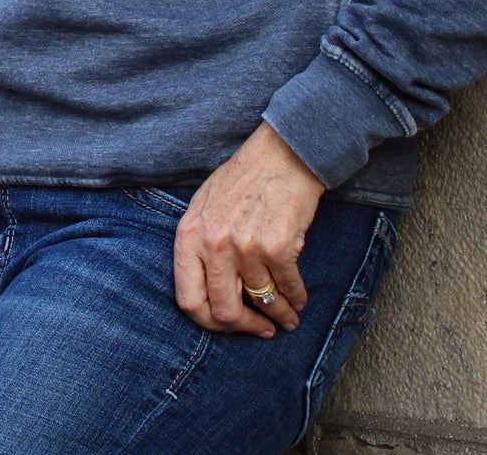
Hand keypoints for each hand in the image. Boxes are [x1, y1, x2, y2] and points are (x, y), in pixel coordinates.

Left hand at [173, 122, 325, 337]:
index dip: (210, 323)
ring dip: (278, 316)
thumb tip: (208, 294)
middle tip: (261, 328)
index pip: (188, 299)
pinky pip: (287, 288)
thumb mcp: (203, 208)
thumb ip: (200, 248)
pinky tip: (298, 298)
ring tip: (287, 317)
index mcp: (189, 235)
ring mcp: (245, 246)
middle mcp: (213, 244)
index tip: (229, 324)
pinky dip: (296, 299)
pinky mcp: (278, 247)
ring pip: (261, 303)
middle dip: (246, 327)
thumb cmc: (241, 182)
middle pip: (224, 311)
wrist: (279, 156)